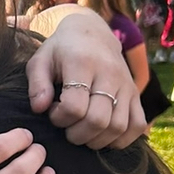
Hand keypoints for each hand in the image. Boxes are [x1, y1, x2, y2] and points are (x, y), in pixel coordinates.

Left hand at [27, 7, 145, 147]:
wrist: (93, 33)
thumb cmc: (61, 51)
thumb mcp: (40, 60)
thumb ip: (37, 84)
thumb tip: (40, 109)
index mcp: (82, 63)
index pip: (74, 106)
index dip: (59, 118)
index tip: (53, 111)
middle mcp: (109, 74)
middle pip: (98, 120)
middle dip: (77, 134)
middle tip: (67, 127)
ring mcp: (126, 84)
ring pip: (118, 127)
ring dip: (97, 140)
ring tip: (82, 131)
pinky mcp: (135, 94)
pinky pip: (137, 125)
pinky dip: (121, 140)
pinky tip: (103, 136)